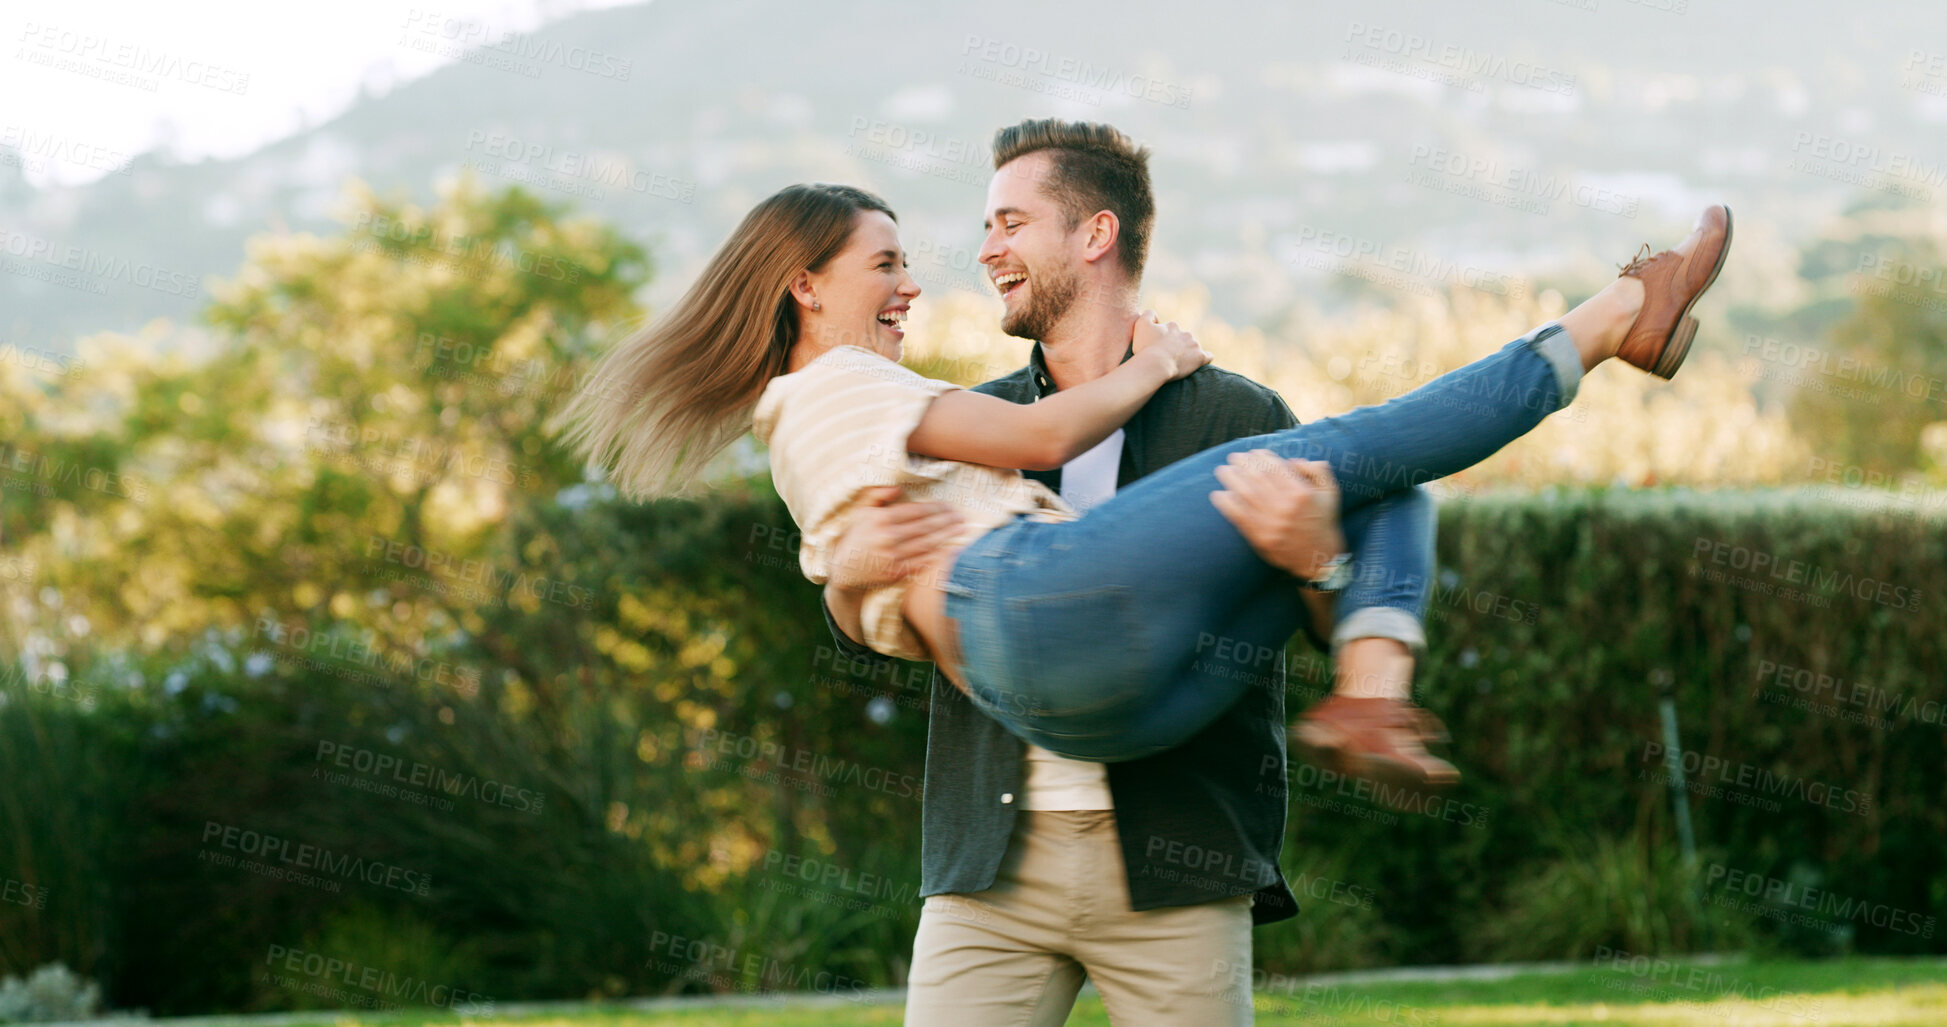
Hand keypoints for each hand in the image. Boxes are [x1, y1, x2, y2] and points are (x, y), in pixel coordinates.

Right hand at [827, 486, 965, 589]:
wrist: (844, 570)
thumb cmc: (856, 536)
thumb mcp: (861, 511)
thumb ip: (878, 495)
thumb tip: (898, 487)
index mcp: (880, 519)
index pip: (914, 512)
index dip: (934, 508)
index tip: (947, 506)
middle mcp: (887, 538)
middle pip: (924, 527)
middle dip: (946, 521)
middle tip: (961, 517)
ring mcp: (892, 557)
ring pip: (926, 544)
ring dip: (947, 536)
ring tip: (961, 530)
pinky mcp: (895, 573)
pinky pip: (921, 562)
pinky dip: (937, 556)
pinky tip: (950, 549)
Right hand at [1130, 309, 1211, 380]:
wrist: (1155, 365)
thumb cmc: (1146, 347)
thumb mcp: (1141, 325)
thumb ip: (1148, 315)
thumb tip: (1155, 315)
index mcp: (1172, 326)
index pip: (1171, 330)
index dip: (1164, 339)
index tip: (1158, 349)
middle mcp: (1186, 333)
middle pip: (1183, 339)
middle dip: (1177, 346)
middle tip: (1168, 357)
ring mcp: (1194, 345)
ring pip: (1193, 347)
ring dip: (1188, 353)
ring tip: (1179, 363)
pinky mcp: (1200, 357)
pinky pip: (1208, 356)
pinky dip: (1203, 359)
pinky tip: (1198, 363)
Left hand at [1209, 451, 1345, 580]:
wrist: (1318, 557)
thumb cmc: (1322, 521)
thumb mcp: (1330, 492)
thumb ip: (1317, 470)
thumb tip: (1292, 461)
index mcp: (1301, 493)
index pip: (1275, 468)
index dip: (1261, 457)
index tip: (1253, 452)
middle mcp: (1285, 507)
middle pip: (1257, 478)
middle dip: (1242, 464)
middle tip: (1233, 457)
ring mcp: (1271, 523)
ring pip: (1245, 494)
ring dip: (1231, 480)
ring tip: (1222, 471)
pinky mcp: (1260, 537)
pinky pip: (1239, 516)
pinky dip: (1226, 504)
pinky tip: (1218, 495)